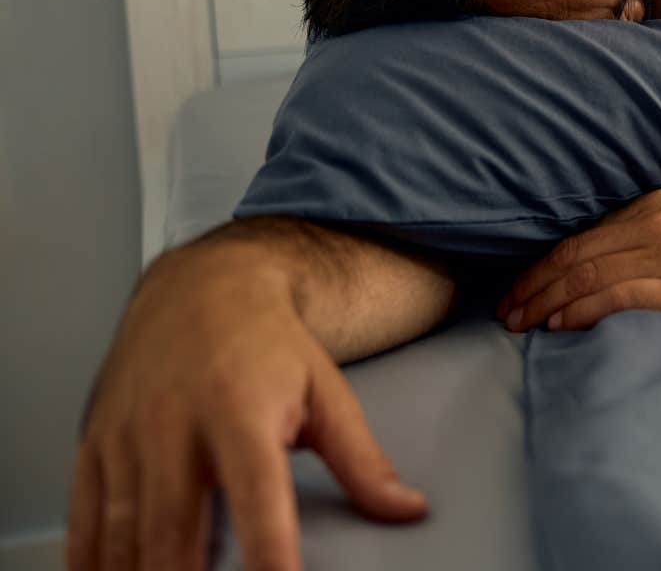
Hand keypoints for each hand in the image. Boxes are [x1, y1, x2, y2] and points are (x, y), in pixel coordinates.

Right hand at [69, 246, 426, 570]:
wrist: (201, 288)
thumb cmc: (266, 343)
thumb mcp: (327, 392)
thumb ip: (363, 460)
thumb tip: (406, 508)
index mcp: (241, 411)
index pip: (257, 497)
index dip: (269, 554)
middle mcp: (175, 424)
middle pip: (174, 528)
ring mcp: (127, 436)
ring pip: (123, 532)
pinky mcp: (94, 443)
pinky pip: (83, 517)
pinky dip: (91, 559)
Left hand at [497, 188, 660, 328]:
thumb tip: (620, 254)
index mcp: (660, 204)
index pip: (584, 236)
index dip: (546, 264)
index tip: (524, 286)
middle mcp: (659, 225)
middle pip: (576, 256)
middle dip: (534, 285)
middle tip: (507, 311)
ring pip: (589, 276)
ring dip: (547, 301)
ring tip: (521, 323)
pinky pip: (620, 297)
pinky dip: (583, 310)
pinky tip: (561, 324)